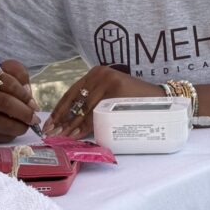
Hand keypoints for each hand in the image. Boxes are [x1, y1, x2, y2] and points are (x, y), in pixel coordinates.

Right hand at [0, 59, 40, 141]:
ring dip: (20, 126)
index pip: (9, 84)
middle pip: (5, 103)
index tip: (33, 104)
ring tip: (28, 124)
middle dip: (25, 112)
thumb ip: (21, 77)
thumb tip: (28, 98)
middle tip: (35, 118)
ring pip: (1, 123)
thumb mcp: (9, 72)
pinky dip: (11, 134)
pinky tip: (16, 128)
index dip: (24, 95)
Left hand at [43, 65, 162, 137]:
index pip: (72, 92)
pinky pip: (95, 113)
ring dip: (70, 125)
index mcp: (96, 73)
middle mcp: (99, 74)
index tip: (50, 122)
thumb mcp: (110, 94)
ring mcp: (107, 81)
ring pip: (83, 108)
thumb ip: (93, 99)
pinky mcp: (115, 90)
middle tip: (51, 132)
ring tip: (61, 137)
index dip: (59, 108)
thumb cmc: (133, 100)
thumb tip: (69, 120)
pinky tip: (76, 134)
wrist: (160, 98)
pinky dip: (84, 126)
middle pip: (74, 100)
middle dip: (61, 118)